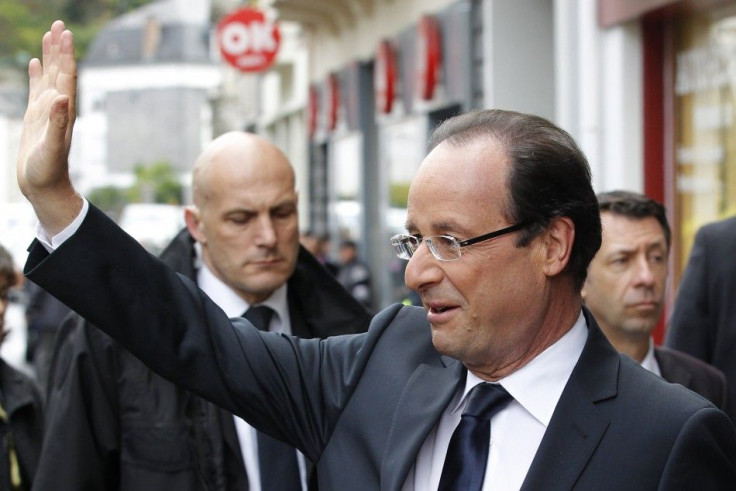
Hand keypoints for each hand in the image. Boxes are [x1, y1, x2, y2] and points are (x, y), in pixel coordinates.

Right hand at [17, 20, 82, 235]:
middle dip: (59, 48)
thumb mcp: (51, 148)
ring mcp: (46, 112)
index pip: (67, 77)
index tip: (65, 33)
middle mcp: (57, 108)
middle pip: (60, 72)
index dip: (66, 55)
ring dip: (50, 57)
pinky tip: (33, 63)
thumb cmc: (48, 172)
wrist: (45, 187)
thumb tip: (62, 97)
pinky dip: (36, 74)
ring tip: (50, 35)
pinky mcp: (36, 118)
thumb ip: (57, 123)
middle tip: (59, 24)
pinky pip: (36, 90)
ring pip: (49, 77)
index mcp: (63, 112)